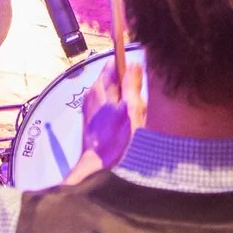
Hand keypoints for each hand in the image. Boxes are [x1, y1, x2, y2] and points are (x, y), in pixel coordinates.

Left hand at [70, 58, 142, 182]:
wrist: (101, 169)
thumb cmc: (118, 140)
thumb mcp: (131, 110)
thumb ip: (132, 85)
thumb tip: (133, 63)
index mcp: (99, 89)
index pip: (113, 65)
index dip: (128, 68)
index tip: (140, 80)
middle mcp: (92, 96)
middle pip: (115, 81)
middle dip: (130, 90)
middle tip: (139, 106)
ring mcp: (92, 108)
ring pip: (116, 96)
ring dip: (128, 103)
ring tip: (134, 119)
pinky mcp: (95, 121)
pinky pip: (113, 109)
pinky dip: (123, 113)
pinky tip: (128, 127)